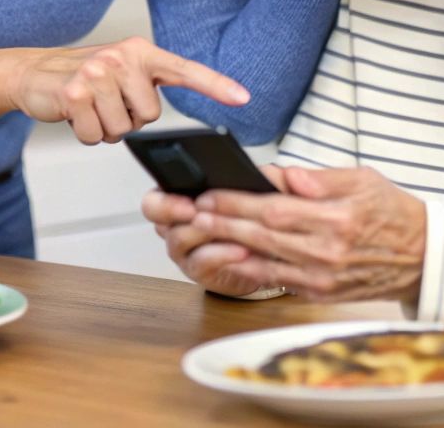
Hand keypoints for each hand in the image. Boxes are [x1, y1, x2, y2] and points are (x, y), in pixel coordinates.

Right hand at [0, 37, 248, 142]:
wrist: (31, 72)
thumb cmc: (82, 78)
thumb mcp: (120, 72)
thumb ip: (146, 86)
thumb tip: (167, 120)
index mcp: (140, 52)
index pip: (185, 70)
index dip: (216, 86)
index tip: (244, 99)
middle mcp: (122, 58)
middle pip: (148, 116)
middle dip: (127, 120)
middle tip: (104, 104)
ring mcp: (97, 73)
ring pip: (121, 130)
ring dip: (104, 128)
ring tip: (88, 108)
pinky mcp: (74, 92)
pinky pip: (95, 136)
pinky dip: (83, 134)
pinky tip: (73, 115)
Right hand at [142, 165, 296, 296]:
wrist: (264, 256)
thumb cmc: (254, 218)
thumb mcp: (265, 194)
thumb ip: (275, 180)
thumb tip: (288, 174)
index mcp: (183, 194)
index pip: (159, 188)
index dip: (167, 192)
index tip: (185, 191)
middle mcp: (176, 221)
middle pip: (155, 212)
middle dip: (171, 209)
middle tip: (194, 210)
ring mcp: (184, 247)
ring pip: (179, 237)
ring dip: (204, 230)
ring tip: (228, 227)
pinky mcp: (199, 270)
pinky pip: (202, 261)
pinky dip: (222, 253)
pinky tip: (241, 249)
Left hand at [190, 166, 425, 302]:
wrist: (424, 257)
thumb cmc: (393, 212)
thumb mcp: (362, 180)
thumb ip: (317, 178)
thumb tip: (278, 174)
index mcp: (339, 218)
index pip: (275, 209)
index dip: (238, 202)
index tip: (209, 193)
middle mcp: (329, 251)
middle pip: (263, 236)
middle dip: (224, 223)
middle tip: (193, 211)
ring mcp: (323, 277)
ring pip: (264, 260)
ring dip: (228, 247)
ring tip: (200, 232)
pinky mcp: (321, 293)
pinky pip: (277, 281)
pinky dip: (249, 269)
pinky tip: (227, 258)